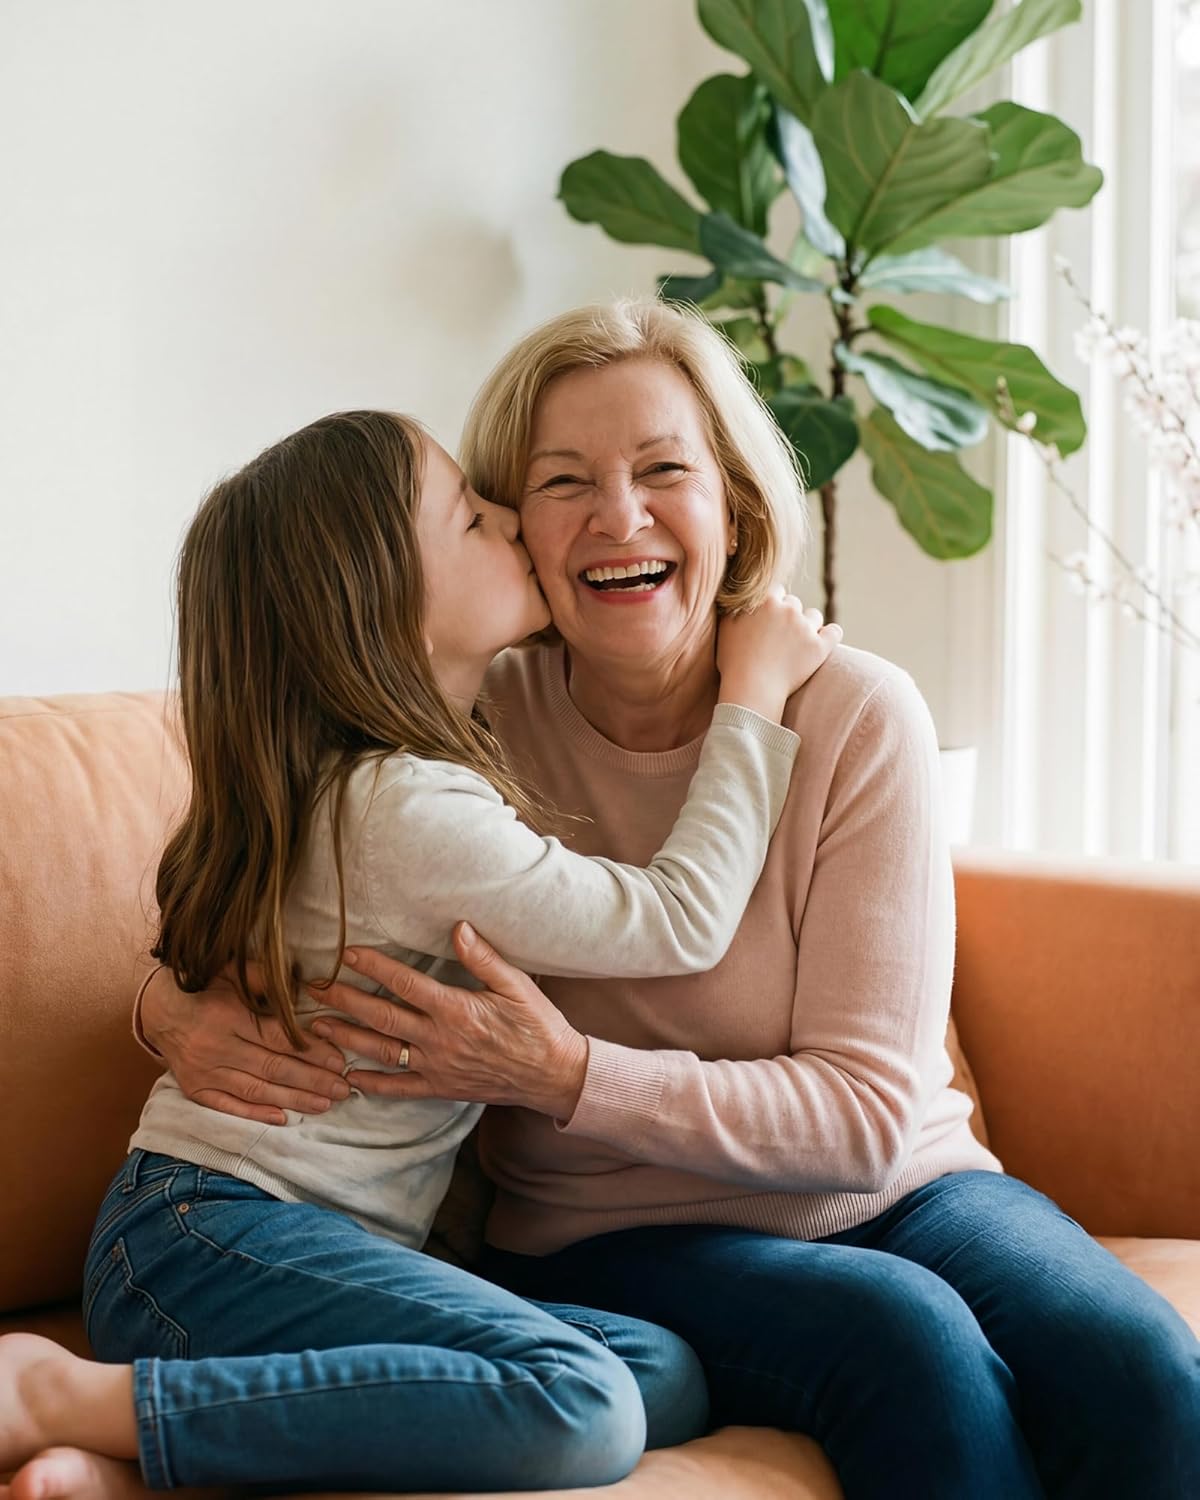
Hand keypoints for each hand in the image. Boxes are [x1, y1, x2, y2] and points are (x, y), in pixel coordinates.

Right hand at [140, 963, 351, 1125]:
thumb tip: (307, 988)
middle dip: (313, 1080)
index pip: (279, 1038)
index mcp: (229, 1016)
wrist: (156, 1008)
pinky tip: (284, 1118)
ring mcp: (204, 1072)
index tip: (339, 1059)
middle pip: (273, 1068)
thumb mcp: (232, 971)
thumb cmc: (203, 986)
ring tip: (326, 1104)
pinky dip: (256, 1113)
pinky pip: (228, 1106)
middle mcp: (216, 1048)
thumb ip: (267, 980)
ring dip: (294, 1099)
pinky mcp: (195, 1089)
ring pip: (256, 1090)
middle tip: (344, 1088)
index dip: (312, 1050)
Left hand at [306, 923, 589, 1119]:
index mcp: (456, 1009)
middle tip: (313, 988)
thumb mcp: (516, 984)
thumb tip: (457, 927)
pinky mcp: (439, 1088)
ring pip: (381, 1052)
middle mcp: (439, 1039)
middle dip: (344, 1000)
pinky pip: (398, 1088)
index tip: (348, 953)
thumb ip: (483, 957)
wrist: (553, 1075)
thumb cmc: (538, 1025)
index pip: (404, 983)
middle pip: (381, 1017)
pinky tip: (348, 1077)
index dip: (374, 966)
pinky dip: (371, 1084)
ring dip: (346, 1039)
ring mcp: (436, 1067)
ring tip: (317, 1027)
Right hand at [717, 588, 841, 721]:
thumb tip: (742, 598)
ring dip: (808, 625)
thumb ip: (736, 606)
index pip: (776, 592)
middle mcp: (787, 608)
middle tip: (780, 636)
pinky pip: (834, 632)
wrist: (751, 689)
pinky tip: (823, 642)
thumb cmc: (734, 662)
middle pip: (794, 603)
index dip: (772, 606)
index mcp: (764, 600)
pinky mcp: (819, 646)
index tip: (768, 620)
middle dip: (789, 616)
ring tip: (797, 644)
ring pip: (814, 616)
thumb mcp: (725, 626)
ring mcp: (805, 627)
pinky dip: (830, 636)